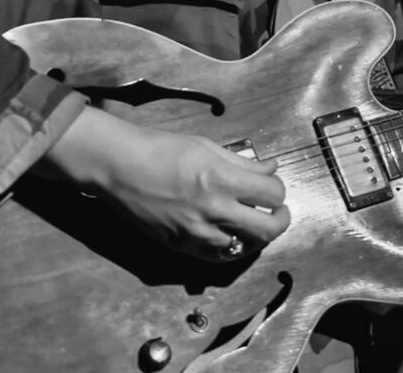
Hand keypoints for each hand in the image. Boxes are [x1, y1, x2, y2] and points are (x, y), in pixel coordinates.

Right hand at [40, 106, 290, 260]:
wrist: (121, 167)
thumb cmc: (162, 148)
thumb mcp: (206, 146)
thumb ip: (241, 162)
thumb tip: (270, 168)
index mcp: (222, 178)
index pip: (271, 194)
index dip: (278, 190)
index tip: (273, 186)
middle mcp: (215, 209)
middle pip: (267, 229)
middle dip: (280, 220)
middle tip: (279, 212)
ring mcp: (198, 232)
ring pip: (246, 247)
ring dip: (257, 236)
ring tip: (255, 223)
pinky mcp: (183, 246)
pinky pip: (219, 257)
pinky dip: (232, 248)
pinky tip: (233, 236)